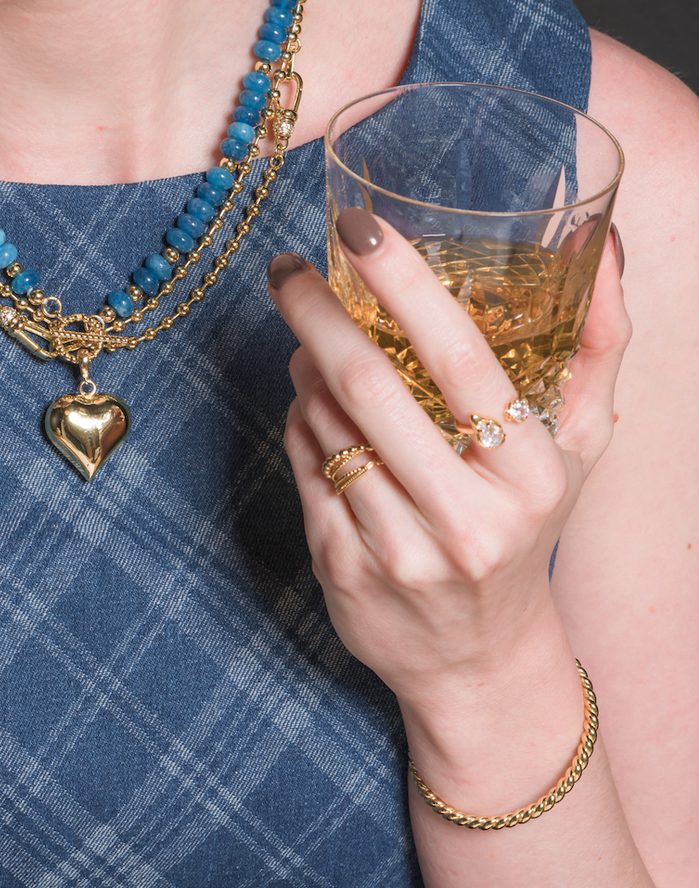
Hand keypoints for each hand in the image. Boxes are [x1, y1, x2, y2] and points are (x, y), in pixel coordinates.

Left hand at [266, 211, 629, 708]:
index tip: (358, 227)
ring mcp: (399, 549)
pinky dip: (300, 417)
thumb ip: (594, 341)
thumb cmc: (526, 528)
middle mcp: (467, 517)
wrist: (479, 660)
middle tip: (288, 267)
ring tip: (312, 341)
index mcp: (531, 475)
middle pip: (368, 384)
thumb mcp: (577, 445)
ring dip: (305, 364)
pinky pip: (304, 461)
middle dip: (316, 310)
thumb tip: (598, 239)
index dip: (402, 281)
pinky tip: (315, 407)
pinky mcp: (342, 569)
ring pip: (325, 419)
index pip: (459, 356)